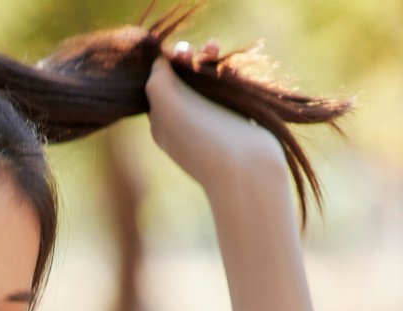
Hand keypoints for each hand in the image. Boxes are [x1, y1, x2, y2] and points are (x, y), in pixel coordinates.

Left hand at [145, 37, 284, 192]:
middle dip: (191, 58)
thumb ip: (156, 78)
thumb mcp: (165, 102)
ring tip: (216, 49)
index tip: (182, 54)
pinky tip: (234, 70)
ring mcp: (210, 122)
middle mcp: (183, 123)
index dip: (169, 62)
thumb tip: (161, 63)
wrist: (246, 170)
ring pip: (206, 80)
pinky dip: (230, 73)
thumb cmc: (202, 136)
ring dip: (210, 59)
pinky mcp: (236, 120)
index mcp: (162, 123)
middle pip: (183, 78)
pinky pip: (229, 89)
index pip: (159, 83)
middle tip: (203, 52)